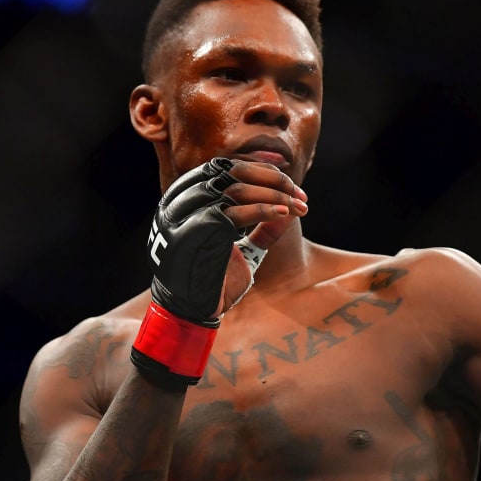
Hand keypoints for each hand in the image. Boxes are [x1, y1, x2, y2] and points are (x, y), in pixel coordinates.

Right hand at [133, 158, 306, 383]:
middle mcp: (180, 203)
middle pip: (232, 172)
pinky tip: (284, 214)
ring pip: (235, 189)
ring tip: (299, 206)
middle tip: (300, 195)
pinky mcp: (194, 234)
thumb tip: (292, 206)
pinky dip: (263, 210)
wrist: (191, 313)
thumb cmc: (215, 280)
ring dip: (275, 195)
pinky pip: (233, 212)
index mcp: (186, 199)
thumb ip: (263, 226)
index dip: (263, 172)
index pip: (227, 167)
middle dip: (273, 180)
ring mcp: (184, 217)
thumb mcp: (242, 247)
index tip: (291, 187)